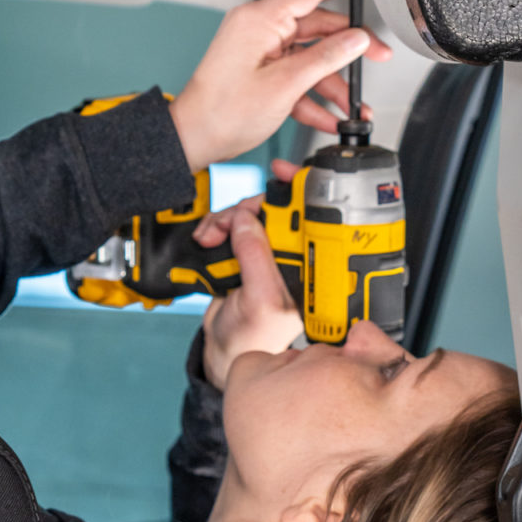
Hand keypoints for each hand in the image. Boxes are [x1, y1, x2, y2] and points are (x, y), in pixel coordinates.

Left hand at [168, 0, 391, 172]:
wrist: (194, 139)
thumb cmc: (222, 112)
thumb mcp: (284, 85)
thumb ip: (325, 59)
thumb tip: (354, 40)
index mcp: (260, 20)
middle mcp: (259, 30)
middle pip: (315, 28)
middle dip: (347, 50)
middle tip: (375, 58)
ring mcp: (259, 52)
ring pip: (308, 58)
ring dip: (332, 83)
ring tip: (353, 105)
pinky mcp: (259, 73)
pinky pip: (294, 77)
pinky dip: (311, 97)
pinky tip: (329, 116)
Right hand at [196, 173, 303, 390]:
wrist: (224, 348)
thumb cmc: (251, 338)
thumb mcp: (258, 301)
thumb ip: (256, 258)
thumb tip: (247, 220)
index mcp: (308, 270)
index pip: (311, 220)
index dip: (300, 190)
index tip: (283, 174)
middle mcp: (294, 258)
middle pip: (278, 208)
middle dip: (250, 206)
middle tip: (231, 220)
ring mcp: (269, 254)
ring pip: (251, 213)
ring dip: (226, 219)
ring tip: (213, 236)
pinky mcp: (246, 253)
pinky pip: (232, 224)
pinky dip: (217, 225)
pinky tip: (209, 237)